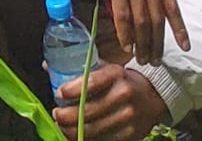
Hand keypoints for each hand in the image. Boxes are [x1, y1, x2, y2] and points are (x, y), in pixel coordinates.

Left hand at [52, 62, 168, 140]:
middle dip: (67, 116)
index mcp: (115, 74)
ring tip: (62, 126)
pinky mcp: (130, 134)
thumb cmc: (122, 80)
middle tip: (56, 114)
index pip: (90, 82)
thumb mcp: (106, 66)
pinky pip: (104, 140)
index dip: (71, 90)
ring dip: (73, 131)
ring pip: (95, 129)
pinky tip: (77, 136)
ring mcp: (128, 117)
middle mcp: (123, 95)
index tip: (58, 94)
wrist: (153, 97)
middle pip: (89, 111)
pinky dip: (87, 139)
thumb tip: (47, 67)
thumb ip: (80, 68)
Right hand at [84, 0, 186, 64]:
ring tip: (141, 57)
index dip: (179, 29)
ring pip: (141, 21)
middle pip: (156, 19)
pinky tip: (126, 44)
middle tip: (154, 60)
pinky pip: (123, 15)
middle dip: (156, 43)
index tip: (185, 47)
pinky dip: (125, 33)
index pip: (172, 6)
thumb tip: (152, 7)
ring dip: (142, 43)